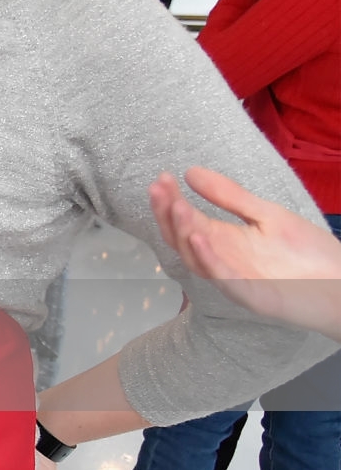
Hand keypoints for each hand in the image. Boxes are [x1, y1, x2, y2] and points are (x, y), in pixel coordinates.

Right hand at [149, 168, 340, 340]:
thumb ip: (230, 196)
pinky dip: (210, 261)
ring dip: (184, 234)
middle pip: (182, 240)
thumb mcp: (267, 215)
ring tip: (178, 207)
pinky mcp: (254, 297)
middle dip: (168, 215)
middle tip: (159, 189)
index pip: (186, 220)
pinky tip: (199, 239)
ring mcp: (235, 280)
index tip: (162, 177)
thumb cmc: (309, 254)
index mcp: (224, 241)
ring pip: (197, 261)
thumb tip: (191, 172)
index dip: (170, 200)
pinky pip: (225, 280)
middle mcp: (222, 261)